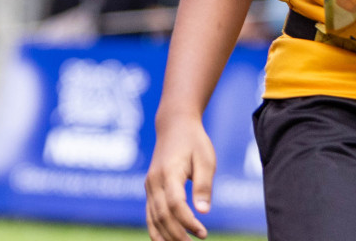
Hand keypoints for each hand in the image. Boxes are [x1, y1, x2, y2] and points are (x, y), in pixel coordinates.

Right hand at [145, 114, 215, 240]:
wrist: (174, 125)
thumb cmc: (193, 142)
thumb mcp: (205, 160)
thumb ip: (204, 186)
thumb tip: (204, 212)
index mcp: (169, 172)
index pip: (175, 204)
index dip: (188, 222)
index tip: (203, 234)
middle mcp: (154, 181)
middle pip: (162, 215)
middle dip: (177, 235)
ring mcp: (149, 185)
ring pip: (153, 217)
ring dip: (166, 236)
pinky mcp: (150, 189)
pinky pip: (149, 214)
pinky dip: (155, 230)